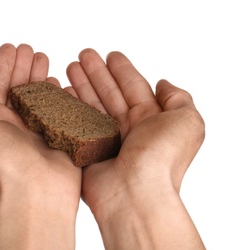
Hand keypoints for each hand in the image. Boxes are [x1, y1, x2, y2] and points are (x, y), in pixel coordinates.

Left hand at [0, 43, 80, 249]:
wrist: (34, 195)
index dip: (2, 65)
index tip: (11, 47)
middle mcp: (13, 127)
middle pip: (19, 90)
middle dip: (24, 68)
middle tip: (32, 51)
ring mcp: (38, 132)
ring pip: (40, 99)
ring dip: (42, 79)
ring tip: (47, 61)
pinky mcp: (60, 139)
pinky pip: (61, 113)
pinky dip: (62, 98)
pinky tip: (64, 85)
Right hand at [66, 48, 207, 249]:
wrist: (135, 194)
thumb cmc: (162, 159)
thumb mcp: (187, 121)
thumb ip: (178, 98)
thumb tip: (163, 83)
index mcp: (151, 119)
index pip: (134, 87)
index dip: (122, 70)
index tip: (110, 55)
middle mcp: (128, 128)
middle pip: (109, 93)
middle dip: (96, 73)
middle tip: (83, 55)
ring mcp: (106, 140)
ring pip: (92, 105)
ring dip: (81, 85)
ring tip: (70, 67)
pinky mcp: (87, 151)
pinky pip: (76, 123)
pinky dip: (69, 107)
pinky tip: (62, 92)